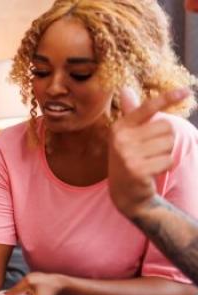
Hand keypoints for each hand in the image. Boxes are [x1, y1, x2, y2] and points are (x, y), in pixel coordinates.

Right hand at [108, 87, 188, 217]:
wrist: (123, 192)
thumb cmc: (130, 158)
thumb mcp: (127, 136)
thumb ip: (131, 114)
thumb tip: (125, 89)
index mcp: (120, 127)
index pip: (147, 108)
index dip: (168, 98)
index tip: (186, 91)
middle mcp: (121, 139)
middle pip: (166, 127)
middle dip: (165, 139)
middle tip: (151, 151)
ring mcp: (127, 155)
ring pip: (169, 144)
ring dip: (165, 154)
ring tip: (151, 161)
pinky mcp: (137, 170)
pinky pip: (168, 160)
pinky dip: (165, 166)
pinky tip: (152, 171)